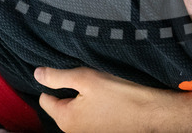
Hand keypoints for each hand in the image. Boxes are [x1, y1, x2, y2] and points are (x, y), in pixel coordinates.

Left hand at [34, 67, 191, 132]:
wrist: (154, 114)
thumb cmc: (122, 95)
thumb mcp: (87, 79)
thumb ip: (59, 77)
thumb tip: (37, 74)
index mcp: (66, 119)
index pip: (45, 100)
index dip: (52, 83)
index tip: (64, 72)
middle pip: (62, 108)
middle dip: (69, 93)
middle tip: (86, 78)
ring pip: (78, 113)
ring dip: (84, 101)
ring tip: (100, 88)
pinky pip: (92, 120)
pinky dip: (96, 109)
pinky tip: (109, 100)